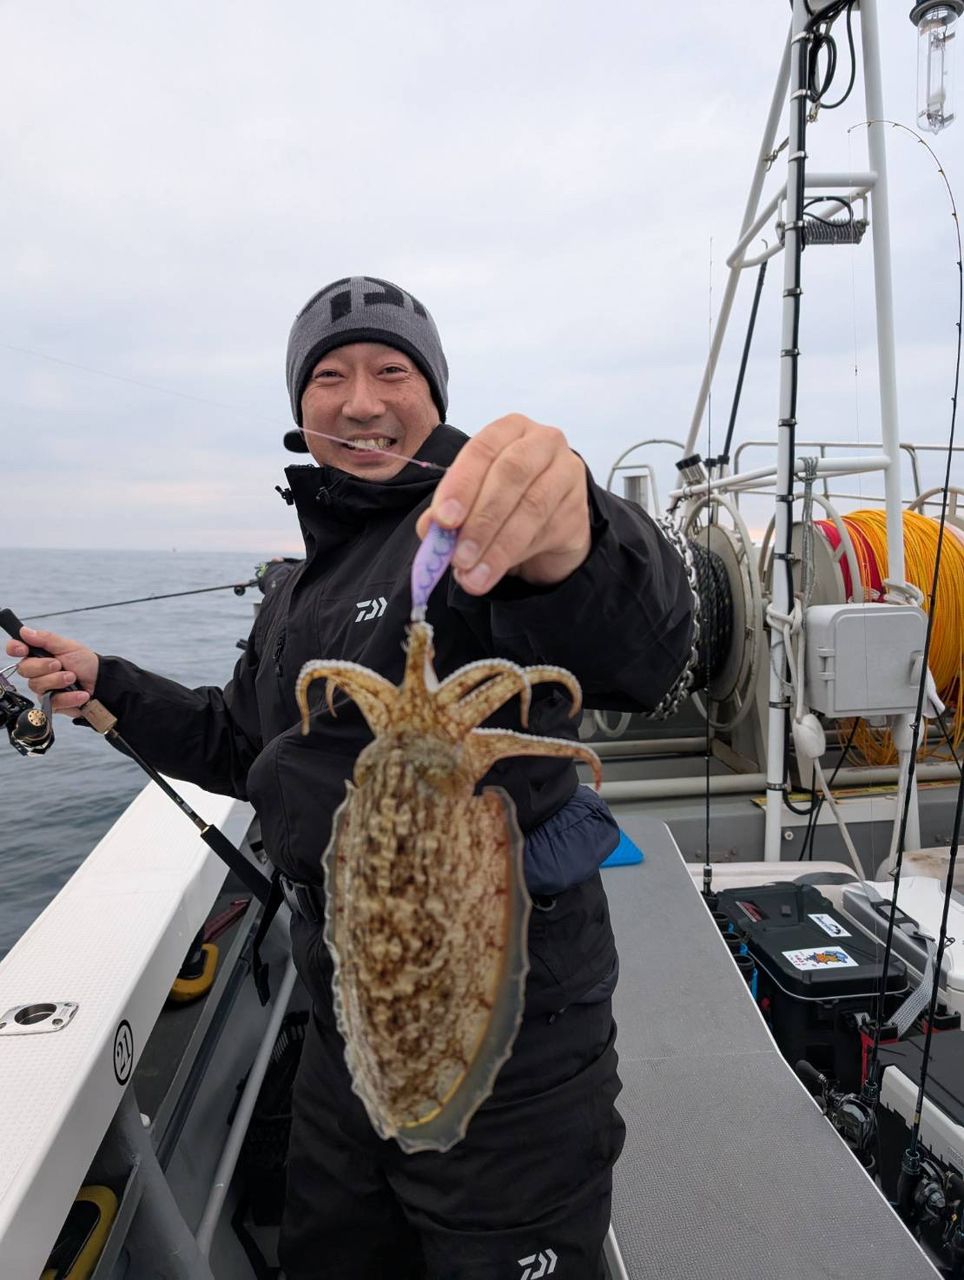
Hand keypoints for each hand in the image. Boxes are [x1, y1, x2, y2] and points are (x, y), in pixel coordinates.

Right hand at [5, 626, 97, 716]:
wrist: (102, 682)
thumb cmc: (86, 663)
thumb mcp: (69, 646)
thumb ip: (46, 639)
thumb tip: (25, 631)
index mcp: (39, 654)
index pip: (16, 649)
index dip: (15, 648)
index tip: (23, 649)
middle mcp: (38, 671)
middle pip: (24, 669)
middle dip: (43, 666)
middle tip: (60, 665)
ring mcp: (43, 688)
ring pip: (37, 686)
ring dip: (58, 681)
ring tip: (73, 678)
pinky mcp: (52, 704)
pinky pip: (52, 702)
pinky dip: (69, 697)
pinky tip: (80, 694)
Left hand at [416, 414, 590, 593]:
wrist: (549, 524)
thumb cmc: (504, 502)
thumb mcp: (470, 503)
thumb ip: (447, 512)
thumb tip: (428, 528)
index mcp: (509, 429)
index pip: (482, 449)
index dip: (461, 485)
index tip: (443, 520)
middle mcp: (543, 442)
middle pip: (511, 474)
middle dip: (480, 519)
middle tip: (457, 556)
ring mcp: (567, 472)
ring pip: (532, 506)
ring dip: (497, 546)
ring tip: (472, 575)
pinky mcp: (579, 507)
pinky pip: (547, 531)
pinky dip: (515, 555)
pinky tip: (493, 572)